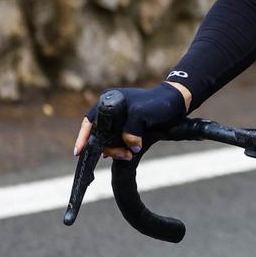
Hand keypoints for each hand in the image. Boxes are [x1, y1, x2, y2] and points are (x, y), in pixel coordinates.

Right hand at [72, 82, 190, 159]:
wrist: (177, 103)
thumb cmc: (158, 104)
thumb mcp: (142, 114)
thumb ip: (132, 130)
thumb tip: (129, 147)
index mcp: (109, 100)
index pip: (90, 121)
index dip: (83, 137)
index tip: (79, 152)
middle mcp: (111, 109)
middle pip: (99, 133)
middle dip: (107, 147)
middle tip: (122, 155)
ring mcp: (120, 119)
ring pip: (109, 139)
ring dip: (115, 150)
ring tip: (127, 156)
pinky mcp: (128, 127)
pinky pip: (117, 141)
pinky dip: (119, 149)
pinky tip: (122, 156)